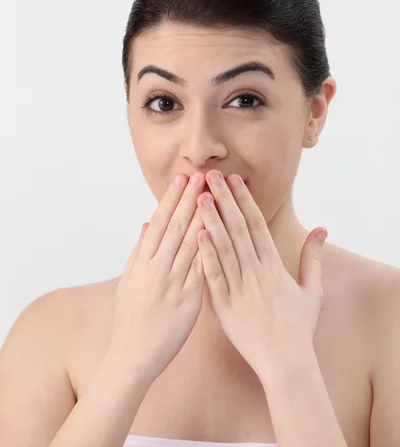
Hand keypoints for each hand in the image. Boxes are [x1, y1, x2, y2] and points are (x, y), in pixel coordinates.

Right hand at [109, 173, 206, 384]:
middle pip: (176, 227)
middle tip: (201, 176)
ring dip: (202, 217)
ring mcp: (172, 284)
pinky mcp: (187, 300)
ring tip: (213, 195)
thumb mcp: (129, 280)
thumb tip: (147, 223)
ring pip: (190, 243)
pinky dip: (209, 250)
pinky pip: (201, 270)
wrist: (133, 355)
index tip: (181, 180)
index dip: (171, 200)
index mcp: (141, 262)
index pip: (159, 224)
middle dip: (190, 200)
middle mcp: (156, 269)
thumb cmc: (131, 317)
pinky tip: (219, 233)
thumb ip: (139, 251)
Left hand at [196, 170, 326, 380]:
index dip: (243, 199)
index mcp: (273, 264)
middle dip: (223, 199)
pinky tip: (197, 235)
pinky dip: (206, 255)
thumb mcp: (312, 289)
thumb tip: (321, 230)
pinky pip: (214, 275)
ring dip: (210, 220)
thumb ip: (313, 257)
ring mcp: (239, 286)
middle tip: (210, 175)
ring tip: (199, 197)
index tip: (233, 179)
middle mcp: (255, 270)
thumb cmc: (298, 326)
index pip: (256, 223)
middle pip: (236, 227)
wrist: (286, 361)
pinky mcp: (225, 305)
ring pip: (223, 246)